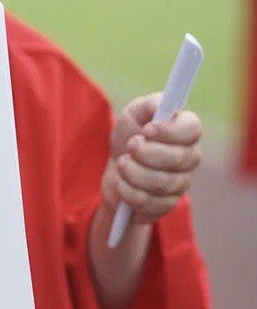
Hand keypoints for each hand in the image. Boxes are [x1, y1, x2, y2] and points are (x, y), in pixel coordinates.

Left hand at [100, 93, 201, 223]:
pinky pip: (150, 202)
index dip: (170, 131)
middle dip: (146, 152)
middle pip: (178, 158)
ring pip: (162, 182)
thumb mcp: (134, 114)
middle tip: (129, 146)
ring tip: (121, 164)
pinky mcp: (167, 204)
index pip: (192, 129)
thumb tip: (162, 103)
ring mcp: (181, 183)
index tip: (147, 130)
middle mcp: (189, 157)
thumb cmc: (129, 136)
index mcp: (185, 132)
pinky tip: (122, 183)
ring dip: (132, 172)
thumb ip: (149, 105)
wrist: (116, 169)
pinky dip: (128, 191)